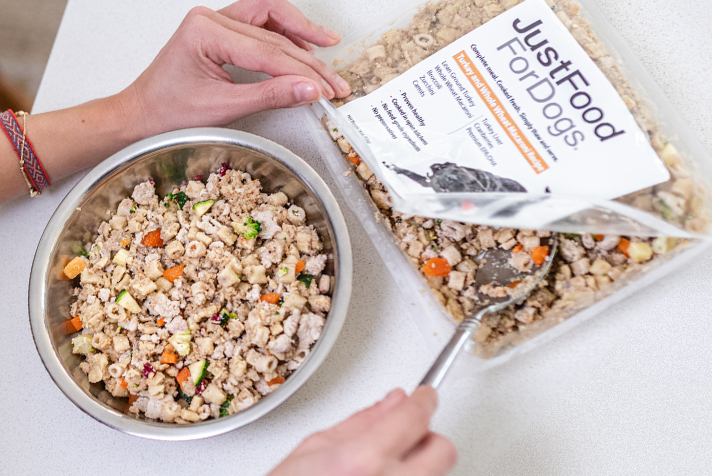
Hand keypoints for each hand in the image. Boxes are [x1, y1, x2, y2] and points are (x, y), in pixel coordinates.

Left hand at [121, 0, 351, 137]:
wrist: (143, 114)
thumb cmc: (169, 111)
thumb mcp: (224, 107)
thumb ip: (270, 96)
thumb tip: (307, 90)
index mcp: (206, 32)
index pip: (268, 51)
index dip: (301, 72)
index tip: (324, 89)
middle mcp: (210, 19)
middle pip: (274, 34)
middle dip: (308, 58)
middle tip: (333, 81)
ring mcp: (215, 21)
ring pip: (269, 17)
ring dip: (300, 33)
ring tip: (327, 47)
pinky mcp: (220, 30)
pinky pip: (259, 23)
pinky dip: (283, 33)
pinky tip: (301, 44)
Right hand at [268, 387, 457, 475]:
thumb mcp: (314, 448)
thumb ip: (361, 421)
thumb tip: (392, 401)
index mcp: (362, 461)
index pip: (414, 418)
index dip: (424, 400)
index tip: (425, 396)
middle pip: (442, 451)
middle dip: (428, 438)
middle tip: (408, 435)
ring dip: (417, 467)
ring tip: (384, 468)